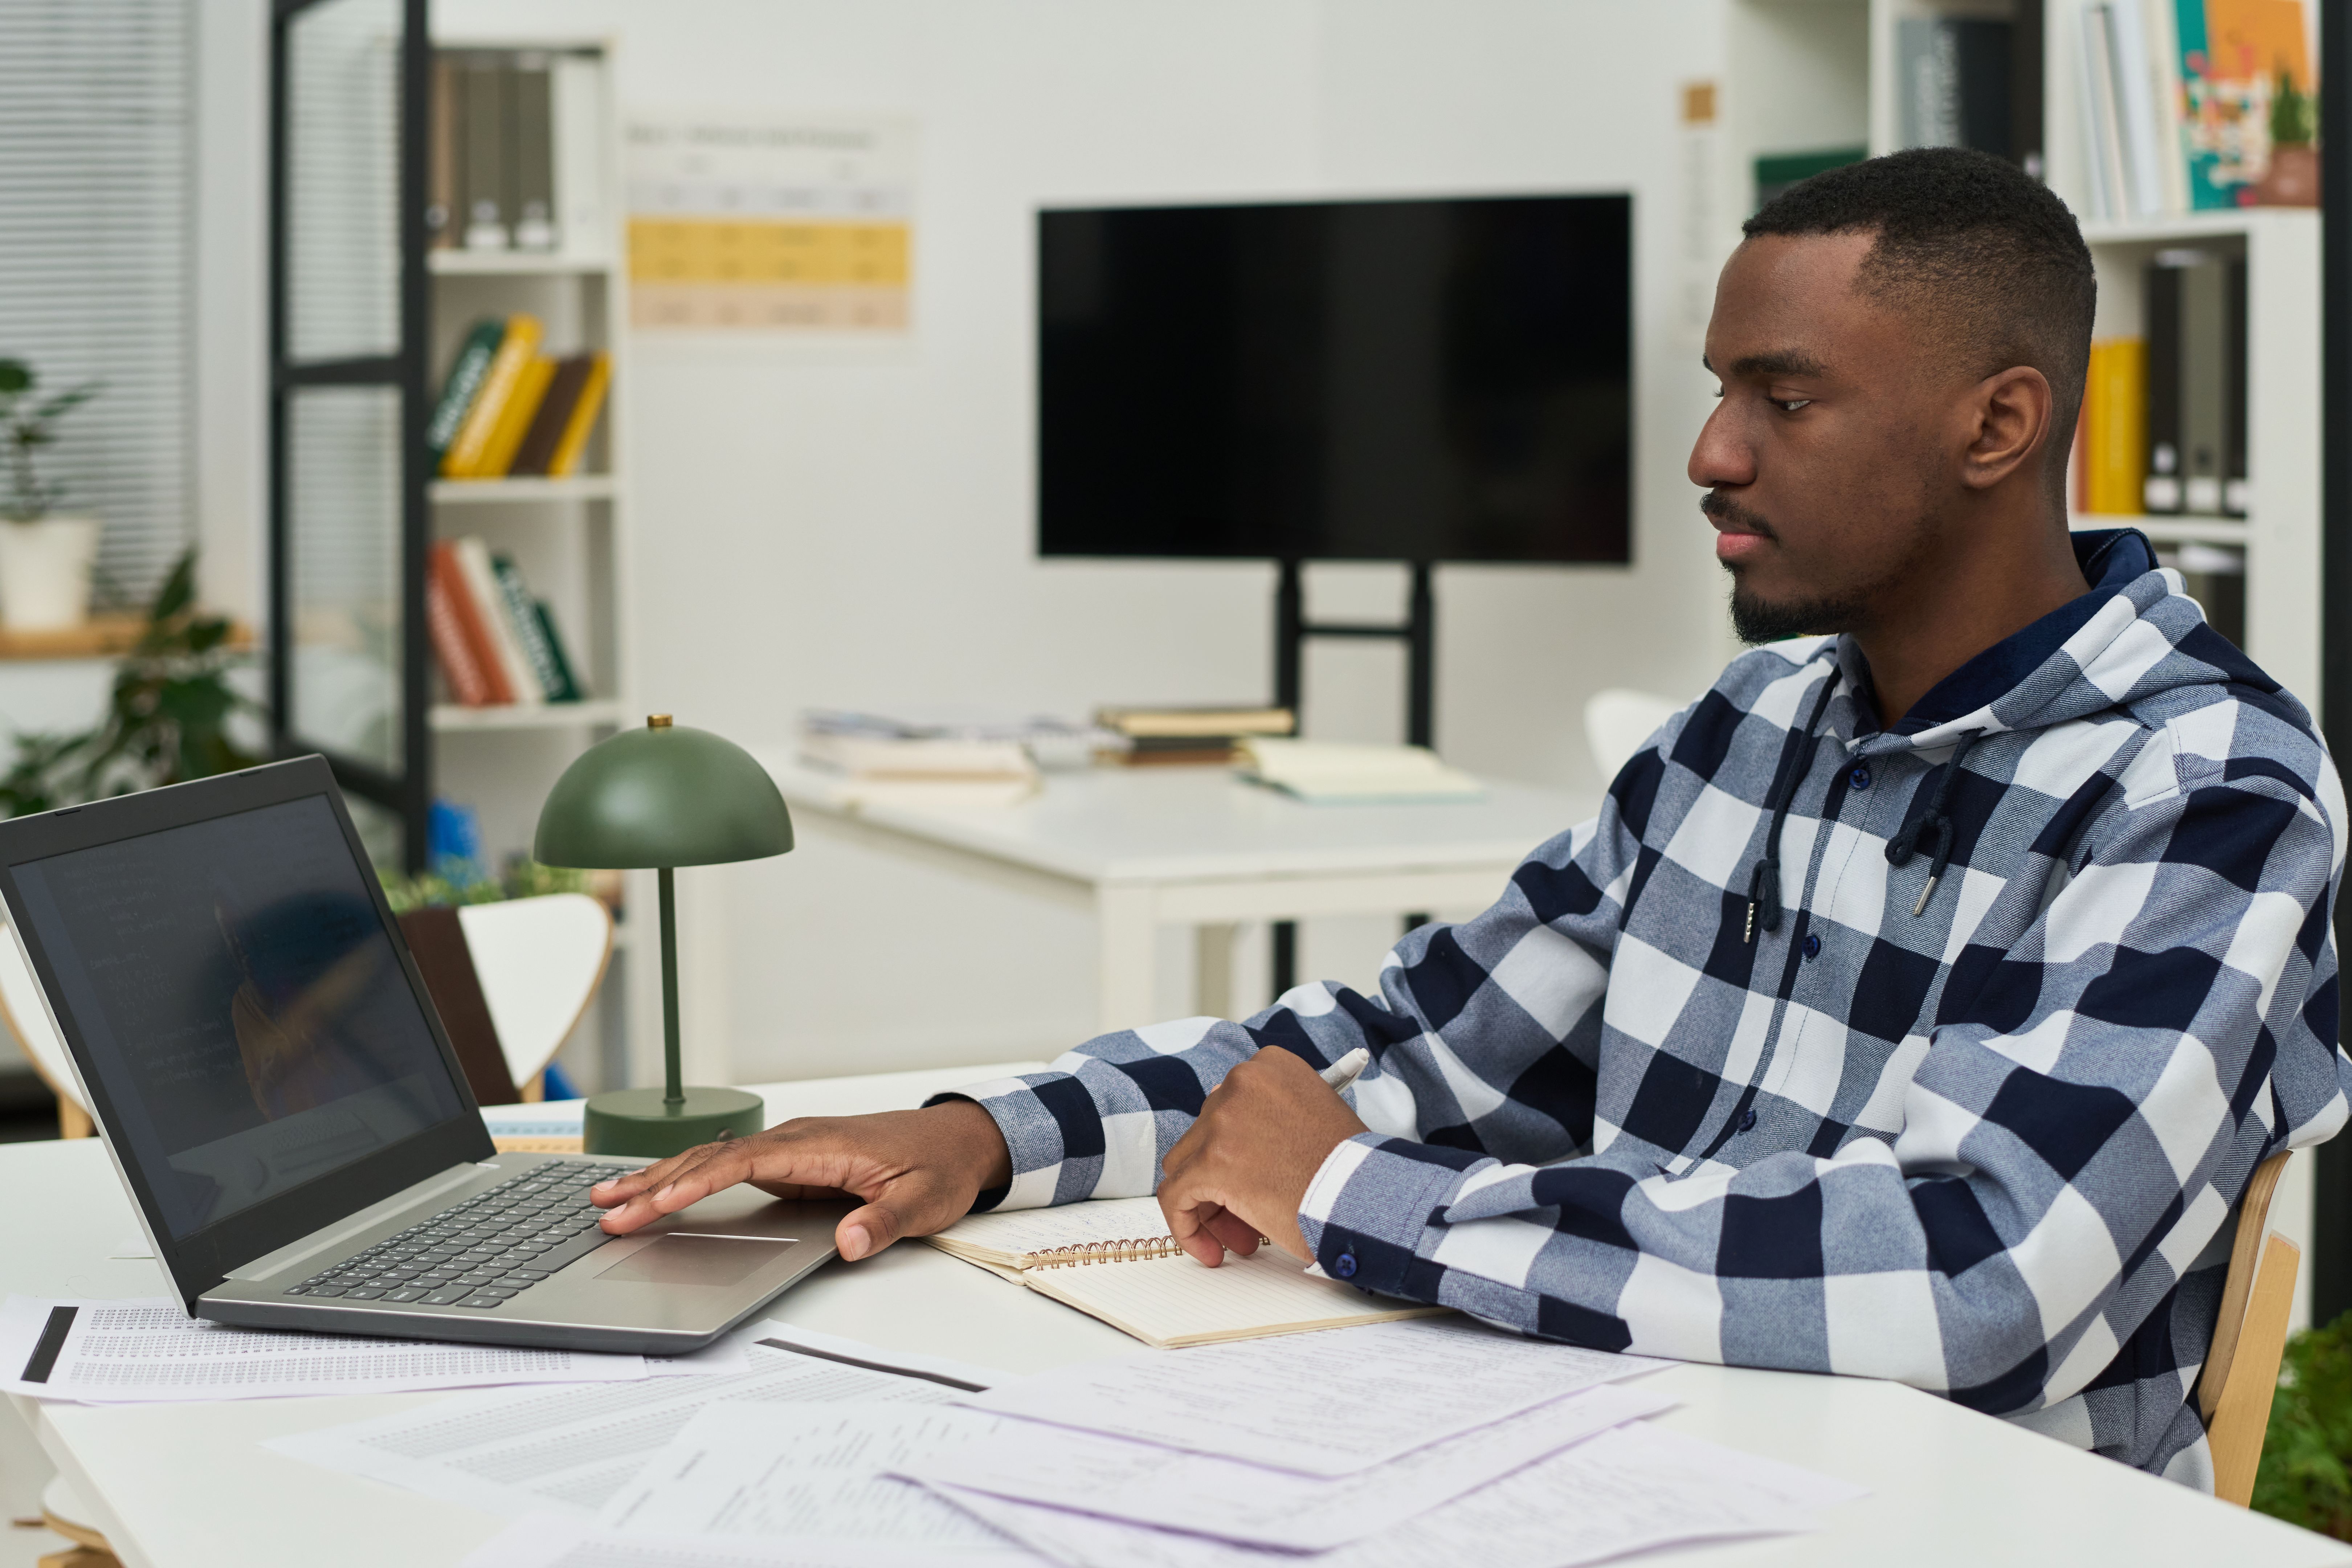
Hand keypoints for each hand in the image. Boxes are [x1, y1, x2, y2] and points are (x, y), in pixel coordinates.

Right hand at [589, 1100, 1013, 1261]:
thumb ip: (882, 1224)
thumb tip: (849, 1243)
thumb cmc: (937, 1168)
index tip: (657, 1202)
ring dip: (658, 1179)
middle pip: (712, 1158)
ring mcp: (787, 1149)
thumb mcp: (922, 1202)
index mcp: (821, 1146)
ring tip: (606, 1200)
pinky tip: (653, 1192)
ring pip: (710, 1159)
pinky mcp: (787, 1162)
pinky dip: (684, 1178)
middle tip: (606, 1211)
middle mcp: (795, 1140)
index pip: (743, 1161)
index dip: (696, 1181)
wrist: (955, 1143)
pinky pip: (724, 1168)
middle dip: (656, 1184)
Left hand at [1157, 1047, 1367, 1266]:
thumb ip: (1270, 1117)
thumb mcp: (1311, 1117)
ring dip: (1209, 1206)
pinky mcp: (1213, 1163)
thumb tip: (1230, 1141)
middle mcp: (1242, 1082)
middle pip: (1203, 1138)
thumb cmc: (1349, 1170)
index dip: (1232, 1149)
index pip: (1225, 1107)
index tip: (1246, 1178)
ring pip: (1185, 1167)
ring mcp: (1224, 1121)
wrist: (1368, 1196)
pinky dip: (1186, 1225)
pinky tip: (1212, 1250)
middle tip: (1245, 1220)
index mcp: (1269, 1067)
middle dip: (1220, 1183)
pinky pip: (1175, 1197)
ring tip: (1238, 1239)